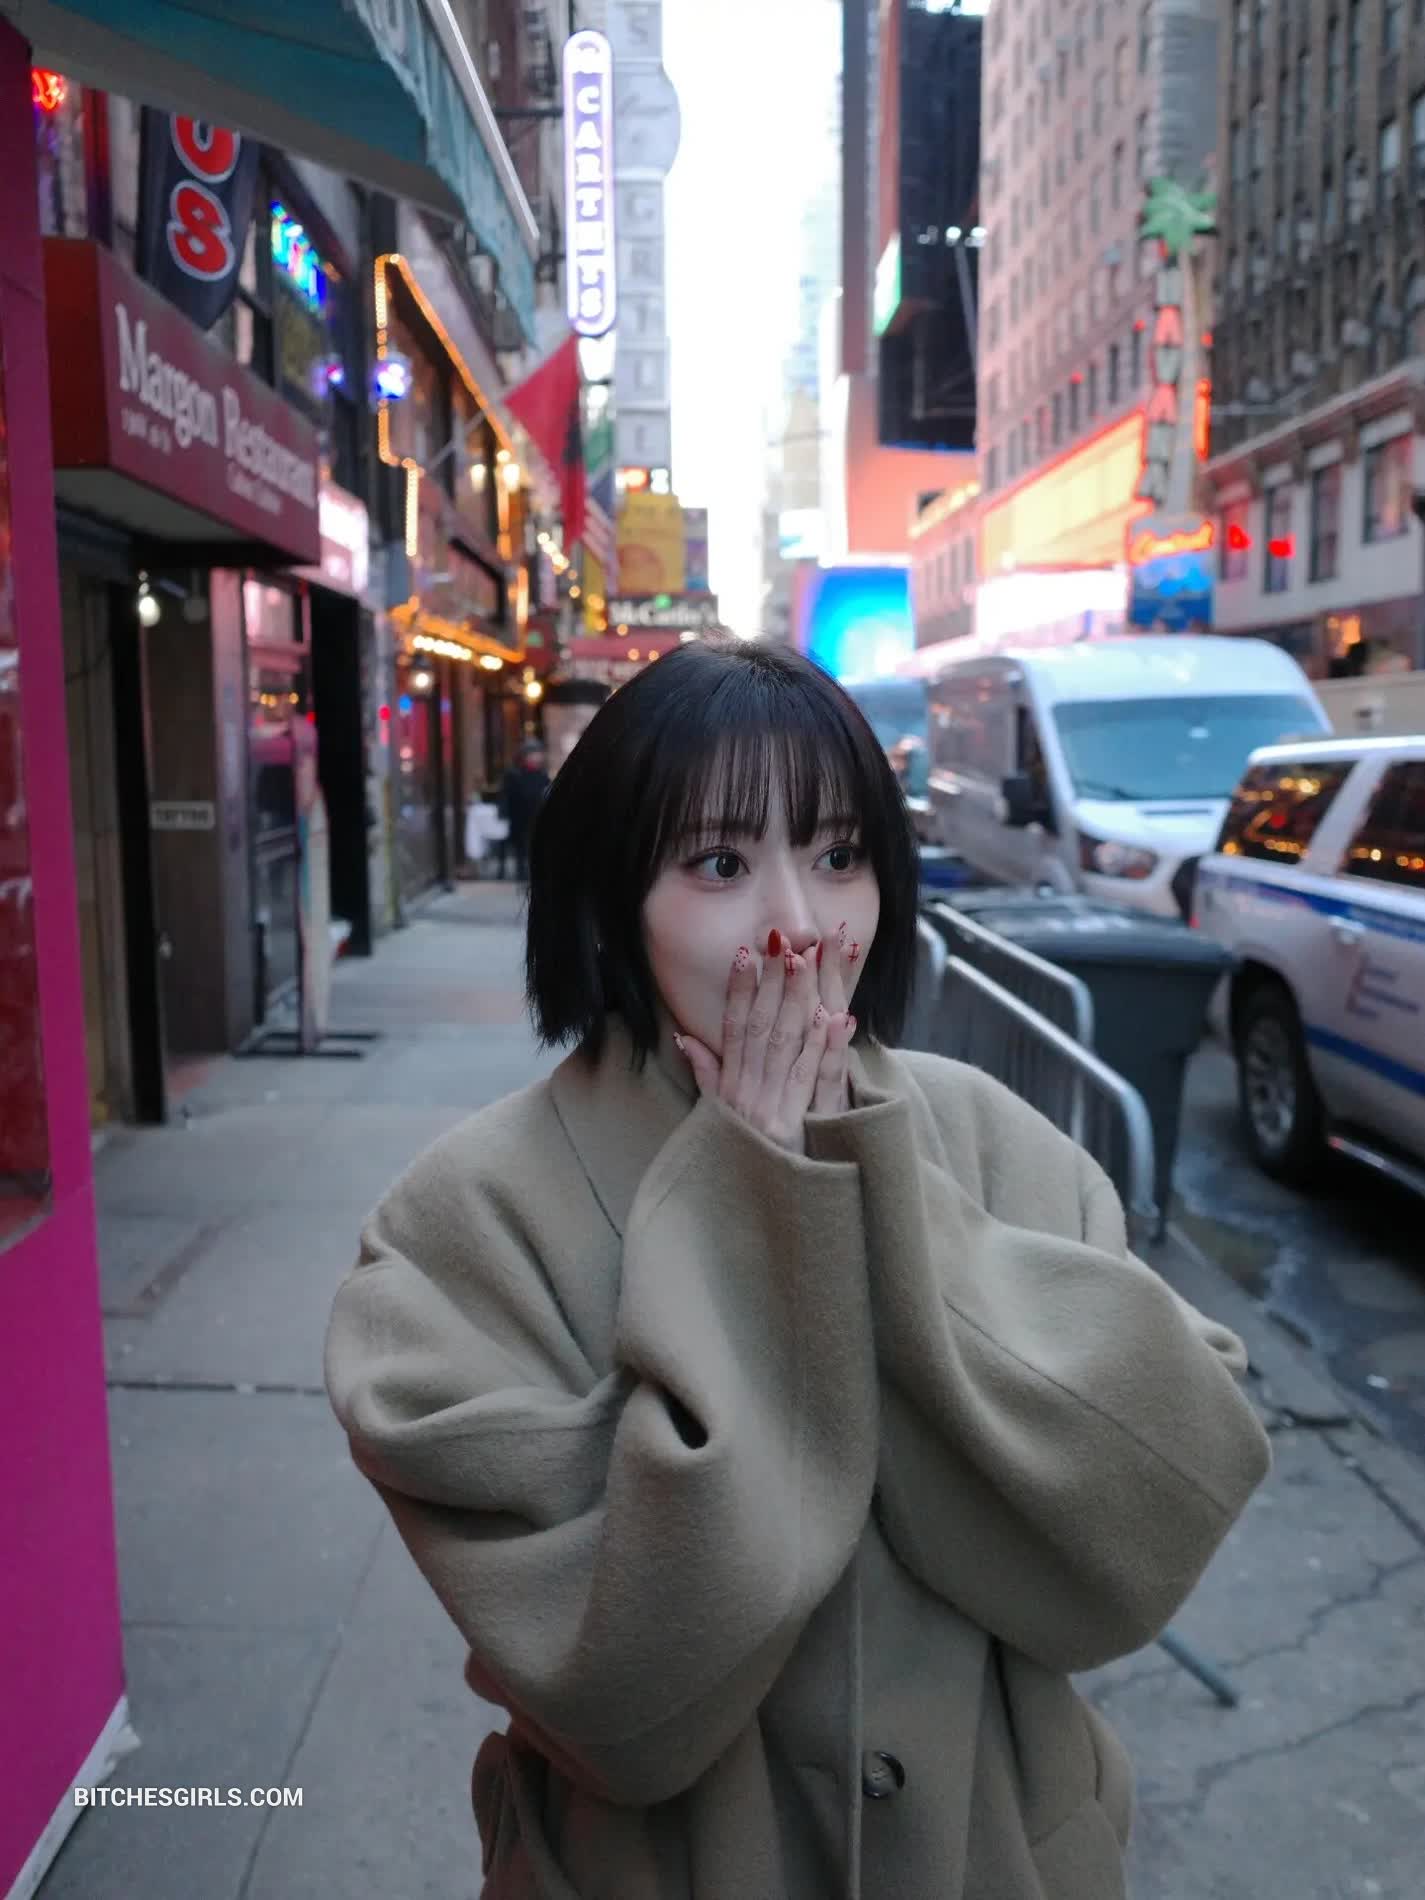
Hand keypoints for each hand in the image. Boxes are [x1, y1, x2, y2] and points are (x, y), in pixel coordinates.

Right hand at [675, 931, 857, 1152]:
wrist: (750, 1219)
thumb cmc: (738, 1168)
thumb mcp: (716, 1122)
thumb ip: (707, 1078)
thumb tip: (686, 1038)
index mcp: (731, 1092)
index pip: (733, 1030)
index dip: (739, 992)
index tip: (744, 955)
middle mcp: (748, 1096)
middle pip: (762, 1029)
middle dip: (773, 983)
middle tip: (782, 942)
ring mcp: (773, 1111)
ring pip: (788, 1044)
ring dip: (799, 1000)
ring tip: (809, 961)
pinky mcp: (798, 1129)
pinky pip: (813, 1080)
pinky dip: (825, 1047)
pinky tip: (837, 1016)